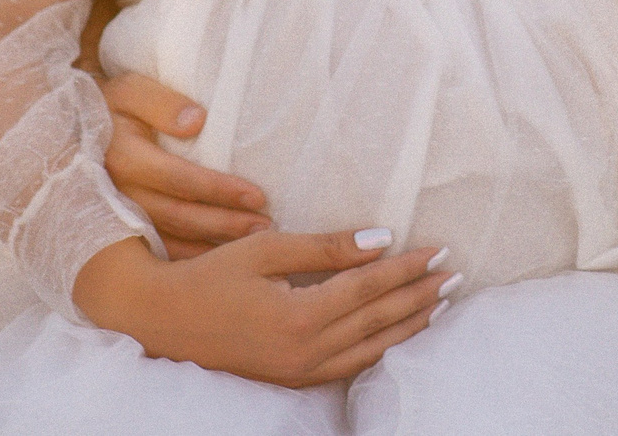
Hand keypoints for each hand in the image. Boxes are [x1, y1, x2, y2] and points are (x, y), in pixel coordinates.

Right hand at [73, 230, 456, 386]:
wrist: (163, 320)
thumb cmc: (210, 275)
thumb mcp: (265, 249)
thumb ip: (324, 248)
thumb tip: (381, 240)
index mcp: (300, 316)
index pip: (370, 288)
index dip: (407, 268)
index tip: (439, 249)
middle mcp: (306, 351)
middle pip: (379, 320)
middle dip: (420, 296)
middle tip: (454, 275)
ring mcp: (300, 371)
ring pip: (371, 348)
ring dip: (409, 324)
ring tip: (440, 303)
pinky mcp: (293, 378)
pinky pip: (350, 365)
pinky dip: (380, 347)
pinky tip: (396, 333)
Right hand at [101, 73, 273, 259]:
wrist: (67, 132)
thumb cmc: (111, 105)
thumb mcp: (131, 90)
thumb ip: (161, 103)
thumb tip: (197, 121)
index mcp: (123, 158)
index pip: (178, 179)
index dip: (219, 189)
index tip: (257, 195)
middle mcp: (117, 194)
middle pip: (179, 215)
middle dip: (224, 224)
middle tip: (265, 226)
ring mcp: (116, 217)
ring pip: (170, 239)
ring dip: (212, 246)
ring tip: (254, 243)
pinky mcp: (119, 230)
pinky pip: (157, 250)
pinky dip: (189, 259)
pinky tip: (219, 260)